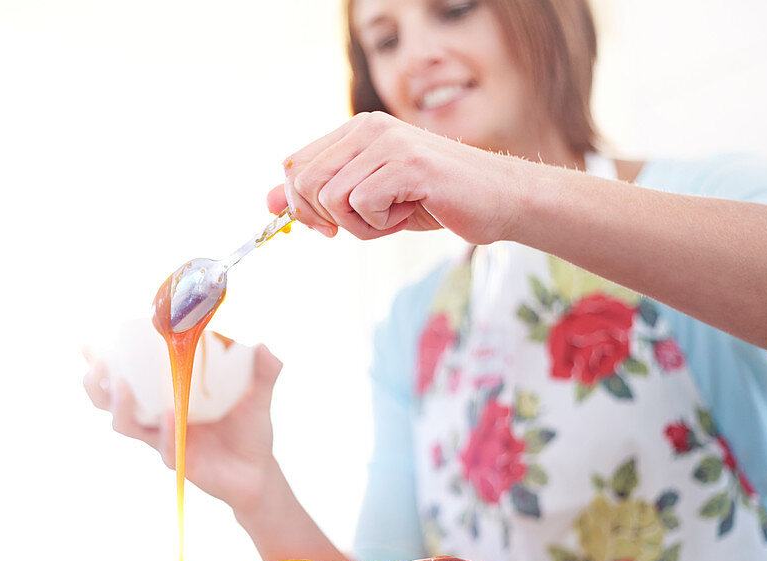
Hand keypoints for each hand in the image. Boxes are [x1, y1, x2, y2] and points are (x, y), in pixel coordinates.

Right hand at [83, 345, 284, 515]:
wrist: (259, 473)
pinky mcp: (179, 461)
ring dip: (120, 404)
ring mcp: (164, 439)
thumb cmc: (249, 430)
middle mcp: (157, 416)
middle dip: (96, 382)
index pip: (126, 374)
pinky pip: (164, 446)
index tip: (87, 344)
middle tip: (99, 363)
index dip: (102, 361)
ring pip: (126, 424)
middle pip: (109, 401)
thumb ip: (263, 371)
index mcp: (166, 393)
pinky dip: (164, 431)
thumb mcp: (257, 396)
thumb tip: (264, 346)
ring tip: (122, 384)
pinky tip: (169, 415)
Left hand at [268, 111, 524, 243]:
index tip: (327, 226)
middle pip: (305, 182)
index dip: (300, 204)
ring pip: (332, 197)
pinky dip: (380, 224)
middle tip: (366, 223)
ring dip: (359, 225)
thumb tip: (268, 203)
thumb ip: (320, 196)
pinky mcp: (407, 164)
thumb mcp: (368, 199)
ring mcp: (389, 143)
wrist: (499, 201)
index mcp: (356, 130)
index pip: (294, 166)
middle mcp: (369, 128)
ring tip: (394, 215)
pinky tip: (410, 212)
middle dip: (325, 218)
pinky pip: (361, 204)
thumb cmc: (434, 200)